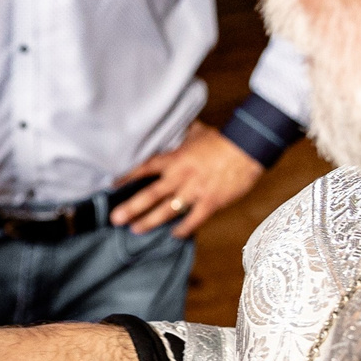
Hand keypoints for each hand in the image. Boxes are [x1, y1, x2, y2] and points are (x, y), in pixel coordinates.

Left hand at [109, 121, 262, 238]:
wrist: (248, 148)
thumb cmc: (223, 140)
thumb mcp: (198, 133)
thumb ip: (182, 135)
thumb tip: (175, 126)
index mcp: (175, 159)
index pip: (145, 168)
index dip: (127, 177)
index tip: (112, 185)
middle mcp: (180, 177)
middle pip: (150, 194)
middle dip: (131, 207)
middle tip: (115, 219)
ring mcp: (194, 192)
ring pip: (167, 211)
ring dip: (150, 221)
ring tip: (135, 230)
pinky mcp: (210, 202)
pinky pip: (193, 220)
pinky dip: (183, 229)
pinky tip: (174, 235)